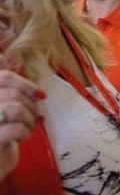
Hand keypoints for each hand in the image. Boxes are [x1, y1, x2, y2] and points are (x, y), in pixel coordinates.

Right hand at [0, 59, 45, 180]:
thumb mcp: (0, 104)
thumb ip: (3, 85)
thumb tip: (1, 56)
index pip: (4, 76)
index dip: (25, 84)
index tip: (41, 95)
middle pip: (13, 92)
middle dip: (31, 105)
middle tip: (35, 118)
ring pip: (16, 108)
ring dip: (29, 119)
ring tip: (28, 128)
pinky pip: (16, 128)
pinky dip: (25, 132)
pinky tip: (22, 137)